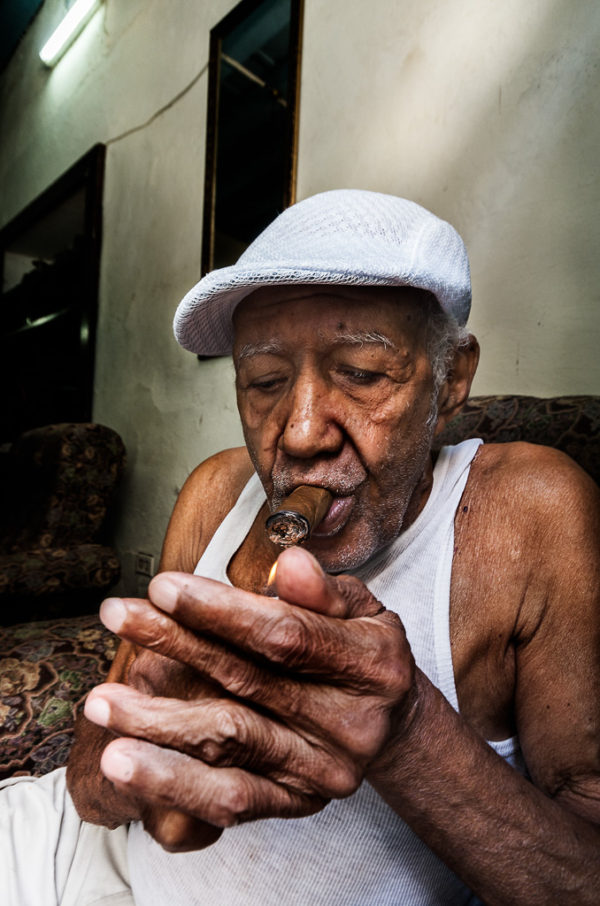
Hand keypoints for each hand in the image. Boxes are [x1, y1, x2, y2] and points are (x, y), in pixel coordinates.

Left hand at [84, 547, 416, 847]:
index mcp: (371, 665)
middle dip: (174, 645)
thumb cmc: (362, 652)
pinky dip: (172, 782)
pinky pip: (228, 800)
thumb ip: (323, 591)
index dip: (220, 610)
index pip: (285, 634)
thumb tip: (289, 562)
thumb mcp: (361, 609)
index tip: (163, 586)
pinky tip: (125, 762)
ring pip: (228, 744)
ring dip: (156, 722)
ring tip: (100, 701)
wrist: (391, 728)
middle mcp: (351, 725)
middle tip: (116, 615)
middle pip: (246, 681)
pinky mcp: (296, 804)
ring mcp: (322, 771)